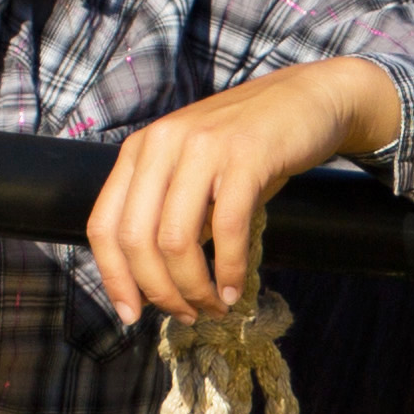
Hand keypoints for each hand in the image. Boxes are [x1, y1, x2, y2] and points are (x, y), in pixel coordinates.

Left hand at [84, 57, 407, 323]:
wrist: (308, 98)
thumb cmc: (249, 145)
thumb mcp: (193, 170)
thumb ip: (168, 212)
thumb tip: (156, 281)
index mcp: (139, 150)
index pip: (104, 224)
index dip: (113, 278)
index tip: (130, 314)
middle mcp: (162, 144)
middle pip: (137, 239)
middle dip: (159, 291)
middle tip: (185, 315)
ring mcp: (202, 147)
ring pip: (177, 240)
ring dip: (194, 288)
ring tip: (214, 307)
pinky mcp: (245, 156)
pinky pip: (227, 229)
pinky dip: (230, 270)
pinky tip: (236, 289)